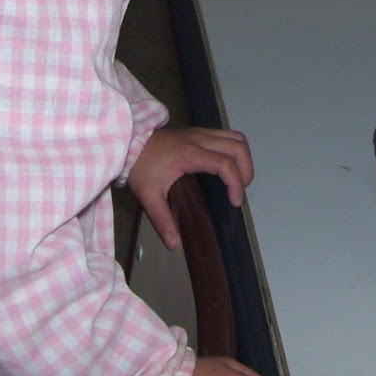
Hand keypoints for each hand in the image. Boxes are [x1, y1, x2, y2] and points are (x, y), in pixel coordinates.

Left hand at [129, 127, 254, 248]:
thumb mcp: (149, 196)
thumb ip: (163, 219)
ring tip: (239, 179)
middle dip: (246, 170)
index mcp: (189, 154)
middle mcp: (199, 139)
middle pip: (238, 146)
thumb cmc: (140, 166)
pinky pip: (227, 135)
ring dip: (244, 158)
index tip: (235, 202)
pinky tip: (229, 167)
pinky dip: (235, 150)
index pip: (224, 163)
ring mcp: (200, 133)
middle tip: (240, 192)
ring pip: (236, 137)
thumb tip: (174, 243)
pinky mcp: (199, 132)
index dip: (236, 183)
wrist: (128, 142)